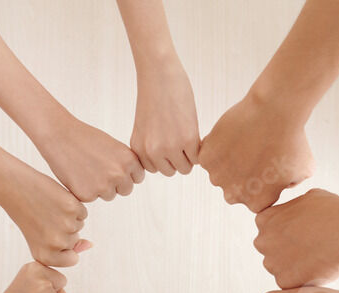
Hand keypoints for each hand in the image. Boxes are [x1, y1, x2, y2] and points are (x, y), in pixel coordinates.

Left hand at [1, 165, 90, 266]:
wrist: (14, 188)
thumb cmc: (25, 213)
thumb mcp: (39, 238)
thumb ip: (64, 248)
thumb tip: (90, 244)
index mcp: (45, 256)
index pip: (71, 259)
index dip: (63, 245)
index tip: (49, 234)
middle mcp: (56, 244)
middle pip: (75, 240)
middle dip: (64, 229)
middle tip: (44, 218)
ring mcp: (66, 226)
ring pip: (79, 225)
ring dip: (69, 216)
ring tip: (48, 208)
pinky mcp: (72, 208)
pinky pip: (82, 211)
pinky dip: (73, 205)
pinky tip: (55, 201)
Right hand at [38, 115, 144, 202]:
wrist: (59, 136)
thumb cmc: (85, 138)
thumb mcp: (114, 146)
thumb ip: (125, 163)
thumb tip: (132, 178)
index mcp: (129, 160)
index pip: (137, 178)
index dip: (126, 174)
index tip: (114, 168)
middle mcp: (119, 175)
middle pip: (125, 190)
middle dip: (116, 184)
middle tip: (99, 170)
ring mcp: (104, 186)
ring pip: (109, 195)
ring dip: (100, 188)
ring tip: (87, 170)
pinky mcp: (87, 195)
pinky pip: (92, 198)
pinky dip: (84, 190)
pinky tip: (77, 175)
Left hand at [130, 61, 199, 175]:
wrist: (159, 74)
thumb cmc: (153, 96)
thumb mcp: (144, 126)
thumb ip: (151, 147)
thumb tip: (171, 164)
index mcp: (139, 149)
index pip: (156, 168)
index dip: (165, 156)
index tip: (167, 139)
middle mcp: (151, 151)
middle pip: (171, 171)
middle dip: (177, 158)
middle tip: (179, 137)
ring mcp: (170, 147)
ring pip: (185, 168)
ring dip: (189, 155)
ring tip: (186, 135)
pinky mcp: (188, 139)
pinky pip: (198, 158)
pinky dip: (199, 148)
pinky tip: (193, 131)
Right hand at [199, 92, 312, 212]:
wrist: (275, 112)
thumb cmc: (293, 139)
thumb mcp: (303, 170)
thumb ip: (290, 185)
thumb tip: (282, 186)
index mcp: (256, 203)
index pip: (254, 198)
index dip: (260, 182)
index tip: (266, 166)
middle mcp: (234, 195)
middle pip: (234, 188)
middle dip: (242, 175)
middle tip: (254, 153)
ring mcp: (218, 176)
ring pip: (220, 172)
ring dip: (228, 161)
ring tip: (245, 143)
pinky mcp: (206, 157)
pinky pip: (208, 155)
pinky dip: (217, 147)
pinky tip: (233, 136)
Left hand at [255, 189, 338, 287]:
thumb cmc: (335, 212)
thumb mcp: (308, 199)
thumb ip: (292, 208)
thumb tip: (293, 212)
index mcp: (264, 219)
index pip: (269, 230)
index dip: (288, 232)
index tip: (304, 233)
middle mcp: (262, 241)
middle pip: (271, 249)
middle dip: (286, 250)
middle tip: (310, 248)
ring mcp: (271, 263)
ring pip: (279, 268)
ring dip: (294, 266)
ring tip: (316, 259)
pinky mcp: (284, 281)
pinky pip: (291, 283)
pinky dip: (302, 280)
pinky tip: (318, 270)